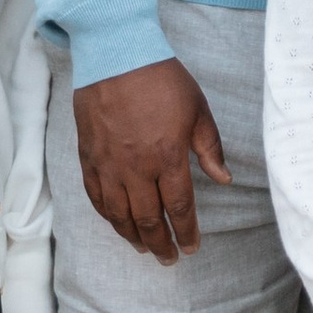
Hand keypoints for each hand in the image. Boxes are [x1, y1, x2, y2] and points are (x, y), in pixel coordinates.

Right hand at [73, 57, 229, 261]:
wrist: (116, 53)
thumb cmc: (162, 78)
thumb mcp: (198, 109)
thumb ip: (210, 148)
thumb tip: (224, 179)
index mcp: (168, 156)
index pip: (179, 208)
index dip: (186, 232)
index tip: (191, 248)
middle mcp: (137, 167)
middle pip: (149, 219)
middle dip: (161, 244)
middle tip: (169, 258)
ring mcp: (109, 164)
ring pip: (119, 215)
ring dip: (133, 236)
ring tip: (144, 248)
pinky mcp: (88, 157)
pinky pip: (96, 197)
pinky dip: (107, 215)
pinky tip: (116, 223)